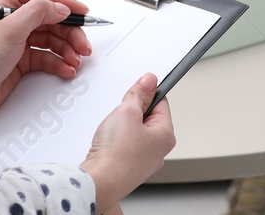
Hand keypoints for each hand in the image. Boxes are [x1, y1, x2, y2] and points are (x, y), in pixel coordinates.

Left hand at [0, 0, 93, 126]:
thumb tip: (60, 6)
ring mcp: (20, 39)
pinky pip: (49, 55)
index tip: (78, 11)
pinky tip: (65, 68)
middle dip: (71, 29)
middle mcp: (14, 19)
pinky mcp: (23, 58)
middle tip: (82, 43)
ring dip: (68, 47)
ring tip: (75, 59)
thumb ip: (38, 11)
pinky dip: (60, 61)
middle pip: (53, 16)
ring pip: (54, 37)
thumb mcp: (10, 28)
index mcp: (6, 3)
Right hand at [82, 72, 175, 212]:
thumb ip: (139, 93)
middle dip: (131, 113)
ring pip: (133, 134)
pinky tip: (106, 145)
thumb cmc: (116, 154)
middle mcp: (158, 152)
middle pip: (146, 119)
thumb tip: (149, 81)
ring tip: (111, 132)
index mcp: (166, 136)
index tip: (136, 90)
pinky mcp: (127, 170)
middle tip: (120, 115)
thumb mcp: (128, 111)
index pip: (161, 103)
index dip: (146, 93)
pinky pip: (123, 148)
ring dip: (121, 128)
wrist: (98, 183)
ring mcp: (142, 163)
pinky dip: (114, 143)